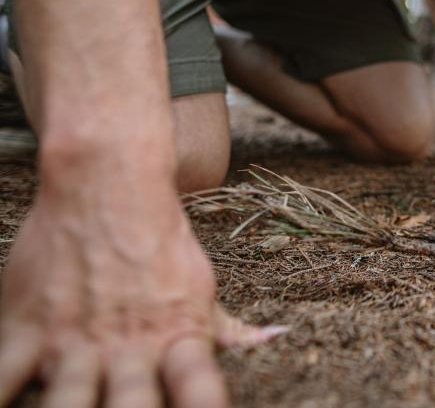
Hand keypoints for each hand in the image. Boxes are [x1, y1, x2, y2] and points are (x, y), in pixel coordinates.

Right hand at [0, 188, 284, 407]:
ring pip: (67, 404)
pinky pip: (2, 378)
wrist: (109, 184)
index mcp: (178, 338)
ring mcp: (74, 340)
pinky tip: (10, 403)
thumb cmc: (159, 238)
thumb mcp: (199, 285)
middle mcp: (128, 347)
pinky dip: (2, 396)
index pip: (200, 390)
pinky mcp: (26, 326)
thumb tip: (272, 339)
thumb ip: (226, 328)